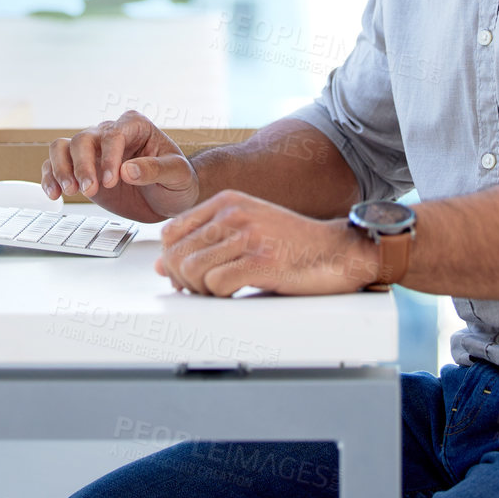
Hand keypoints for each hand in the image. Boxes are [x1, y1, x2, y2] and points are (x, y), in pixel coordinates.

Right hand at [43, 110, 199, 222]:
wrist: (169, 198)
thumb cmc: (177, 182)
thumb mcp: (177, 175)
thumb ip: (155, 170)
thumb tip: (128, 170)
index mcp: (136, 126)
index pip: (114, 135)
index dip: (109, 157)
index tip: (112, 181)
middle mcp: (111, 133)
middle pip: (83, 139)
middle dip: (83, 165)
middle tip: (90, 190)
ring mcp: (94, 151)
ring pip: (63, 147)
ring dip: (61, 168)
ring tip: (69, 191)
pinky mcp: (82, 169)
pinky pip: (56, 164)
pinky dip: (51, 177)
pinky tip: (53, 193)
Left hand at [157, 191, 379, 296]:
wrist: (336, 252)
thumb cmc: (290, 245)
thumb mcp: (244, 232)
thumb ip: (205, 243)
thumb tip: (162, 266)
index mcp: (228, 201)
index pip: (171, 232)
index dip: (172, 260)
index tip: (186, 277)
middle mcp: (235, 213)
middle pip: (178, 254)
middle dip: (183, 281)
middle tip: (200, 292)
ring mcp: (250, 235)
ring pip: (192, 270)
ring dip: (201, 291)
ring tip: (220, 292)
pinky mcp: (263, 261)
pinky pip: (216, 285)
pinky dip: (220, 296)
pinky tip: (236, 293)